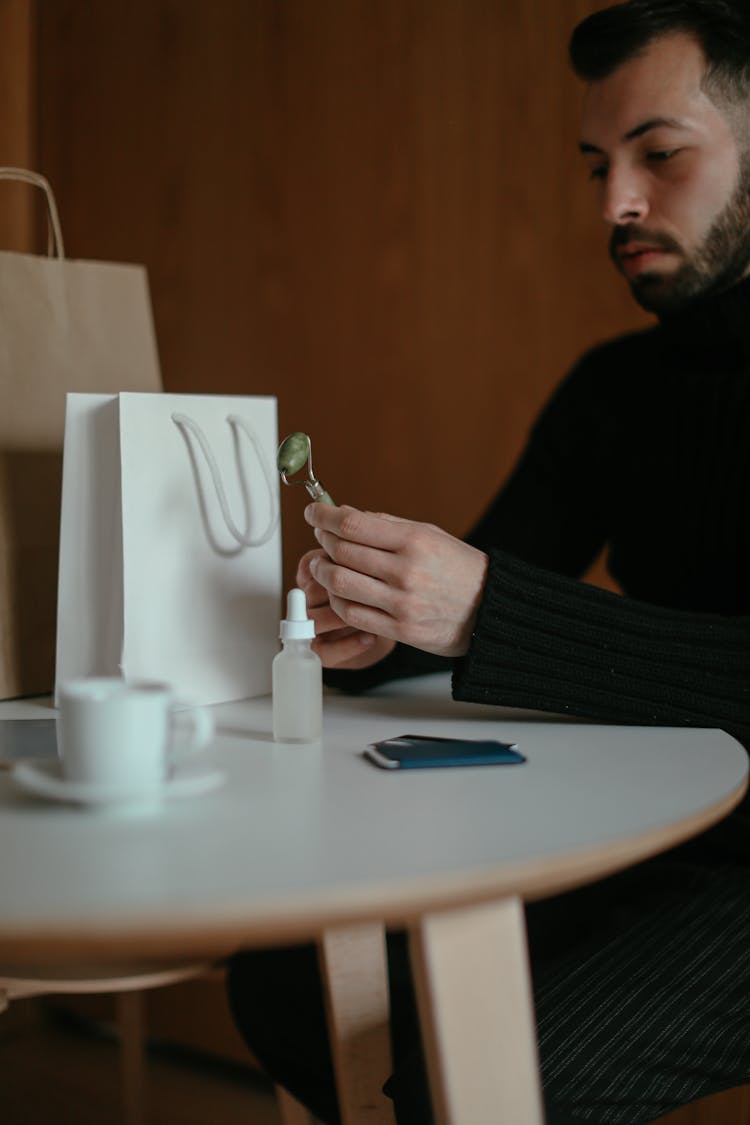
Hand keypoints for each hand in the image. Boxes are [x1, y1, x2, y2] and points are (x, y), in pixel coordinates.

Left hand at [303, 504, 488, 657]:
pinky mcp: (399, 630)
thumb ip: (388, 525)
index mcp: (415, 541)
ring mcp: (401, 603)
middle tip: (320, 536)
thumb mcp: (431, 535)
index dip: (324, 516)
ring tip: (324, 564)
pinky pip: (352, 614)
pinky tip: (339, 591)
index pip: (353, 524)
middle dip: (322, 540)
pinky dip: (337, 599)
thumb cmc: (459, 570)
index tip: (313, 512)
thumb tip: (346, 516)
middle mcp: (406, 571)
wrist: (489, 611)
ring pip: (340, 583)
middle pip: (341, 552)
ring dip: (323, 571)